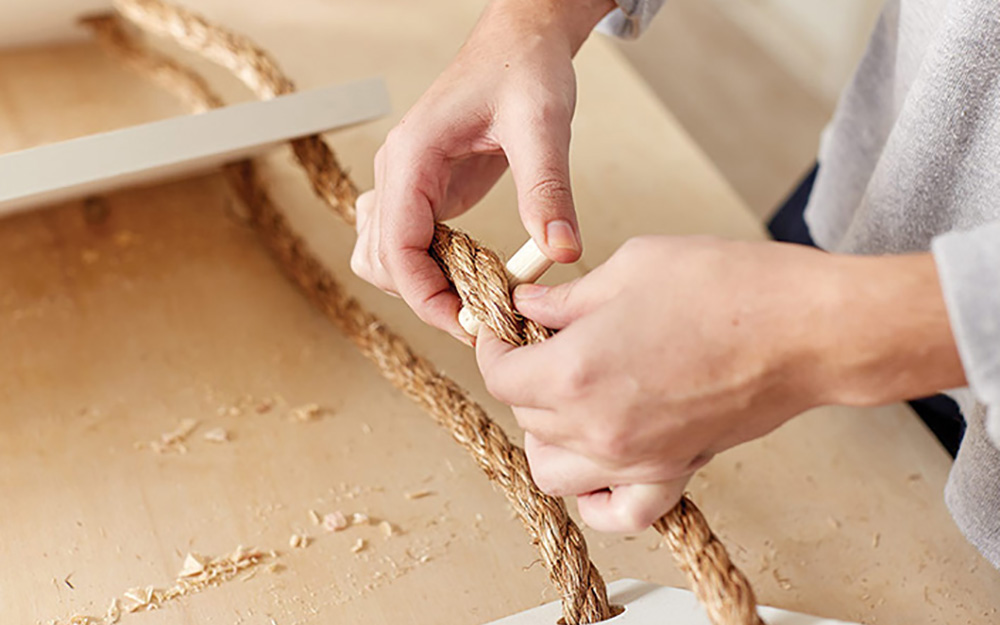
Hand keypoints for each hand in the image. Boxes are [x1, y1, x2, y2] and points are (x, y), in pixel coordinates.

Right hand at [351, 0, 614, 340]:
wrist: (520, 40)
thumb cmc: (524, 69)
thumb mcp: (543, 125)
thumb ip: (548, 189)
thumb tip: (560, 250)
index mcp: (412, 156)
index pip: (394, 249)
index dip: (425, 297)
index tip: (468, 324)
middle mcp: (397, 171)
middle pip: (379, 261)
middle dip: (425, 295)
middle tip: (481, 312)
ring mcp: (406, 181)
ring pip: (382, 255)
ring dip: (420, 283)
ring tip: (476, 292)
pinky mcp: (425, 188)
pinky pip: (406, 241)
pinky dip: (428, 266)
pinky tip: (468, 268)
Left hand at [476, 236, 964, 531]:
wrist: (806, 328)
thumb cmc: (726, 287)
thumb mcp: (629, 267)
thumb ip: (566, 298)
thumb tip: (528, 306)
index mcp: (575, 371)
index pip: (499, 375)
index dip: (492, 345)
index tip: (502, 328)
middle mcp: (596, 427)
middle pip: (524, 417)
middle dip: (523, 378)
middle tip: (546, 345)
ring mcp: (634, 459)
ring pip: (554, 472)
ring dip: (548, 437)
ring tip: (569, 399)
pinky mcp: (672, 473)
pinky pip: (615, 513)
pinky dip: (597, 498)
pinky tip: (602, 463)